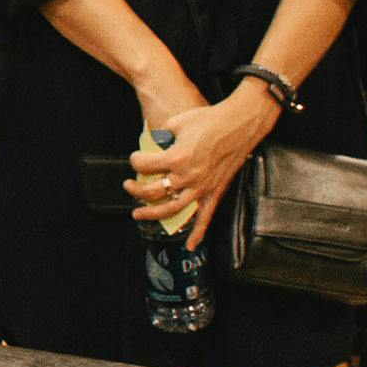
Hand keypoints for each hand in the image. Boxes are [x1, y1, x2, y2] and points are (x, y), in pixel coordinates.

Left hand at [131, 90, 280, 247]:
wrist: (238, 125)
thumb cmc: (207, 120)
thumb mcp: (176, 123)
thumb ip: (160, 137)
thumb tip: (153, 146)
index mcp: (177, 158)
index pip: (143, 165)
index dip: (135, 160)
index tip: (136, 157)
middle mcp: (188, 177)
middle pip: (152, 191)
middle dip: (135, 189)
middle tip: (128, 185)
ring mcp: (202, 187)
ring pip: (172, 209)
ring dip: (152, 213)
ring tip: (138, 213)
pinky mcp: (215, 192)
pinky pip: (205, 218)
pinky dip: (197, 234)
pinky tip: (189, 245)